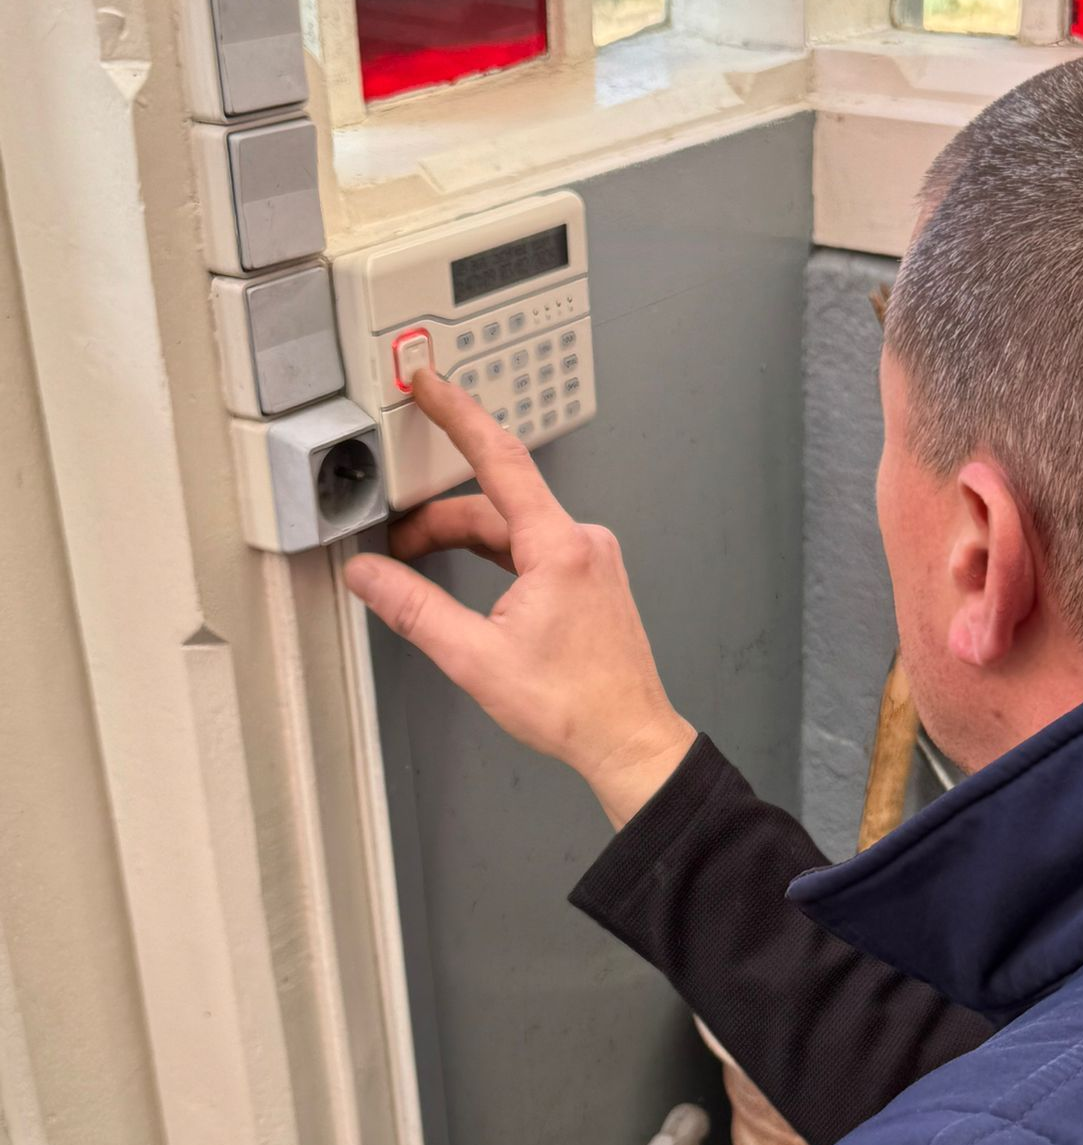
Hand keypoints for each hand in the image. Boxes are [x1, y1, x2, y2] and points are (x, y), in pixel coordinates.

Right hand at [344, 369, 695, 828]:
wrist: (627, 737)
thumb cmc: (574, 704)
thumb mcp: (474, 658)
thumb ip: (413, 608)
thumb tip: (369, 576)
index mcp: (558, 547)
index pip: (499, 457)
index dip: (457, 413)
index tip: (428, 383)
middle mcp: (582, 542)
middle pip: (494, 502)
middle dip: (435, 517)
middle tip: (390, 542)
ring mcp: (591, 559)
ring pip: (511, 527)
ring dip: (461, 539)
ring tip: (416, 564)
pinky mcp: (592, 578)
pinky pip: (532, 546)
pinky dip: (492, 555)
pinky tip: (468, 580)